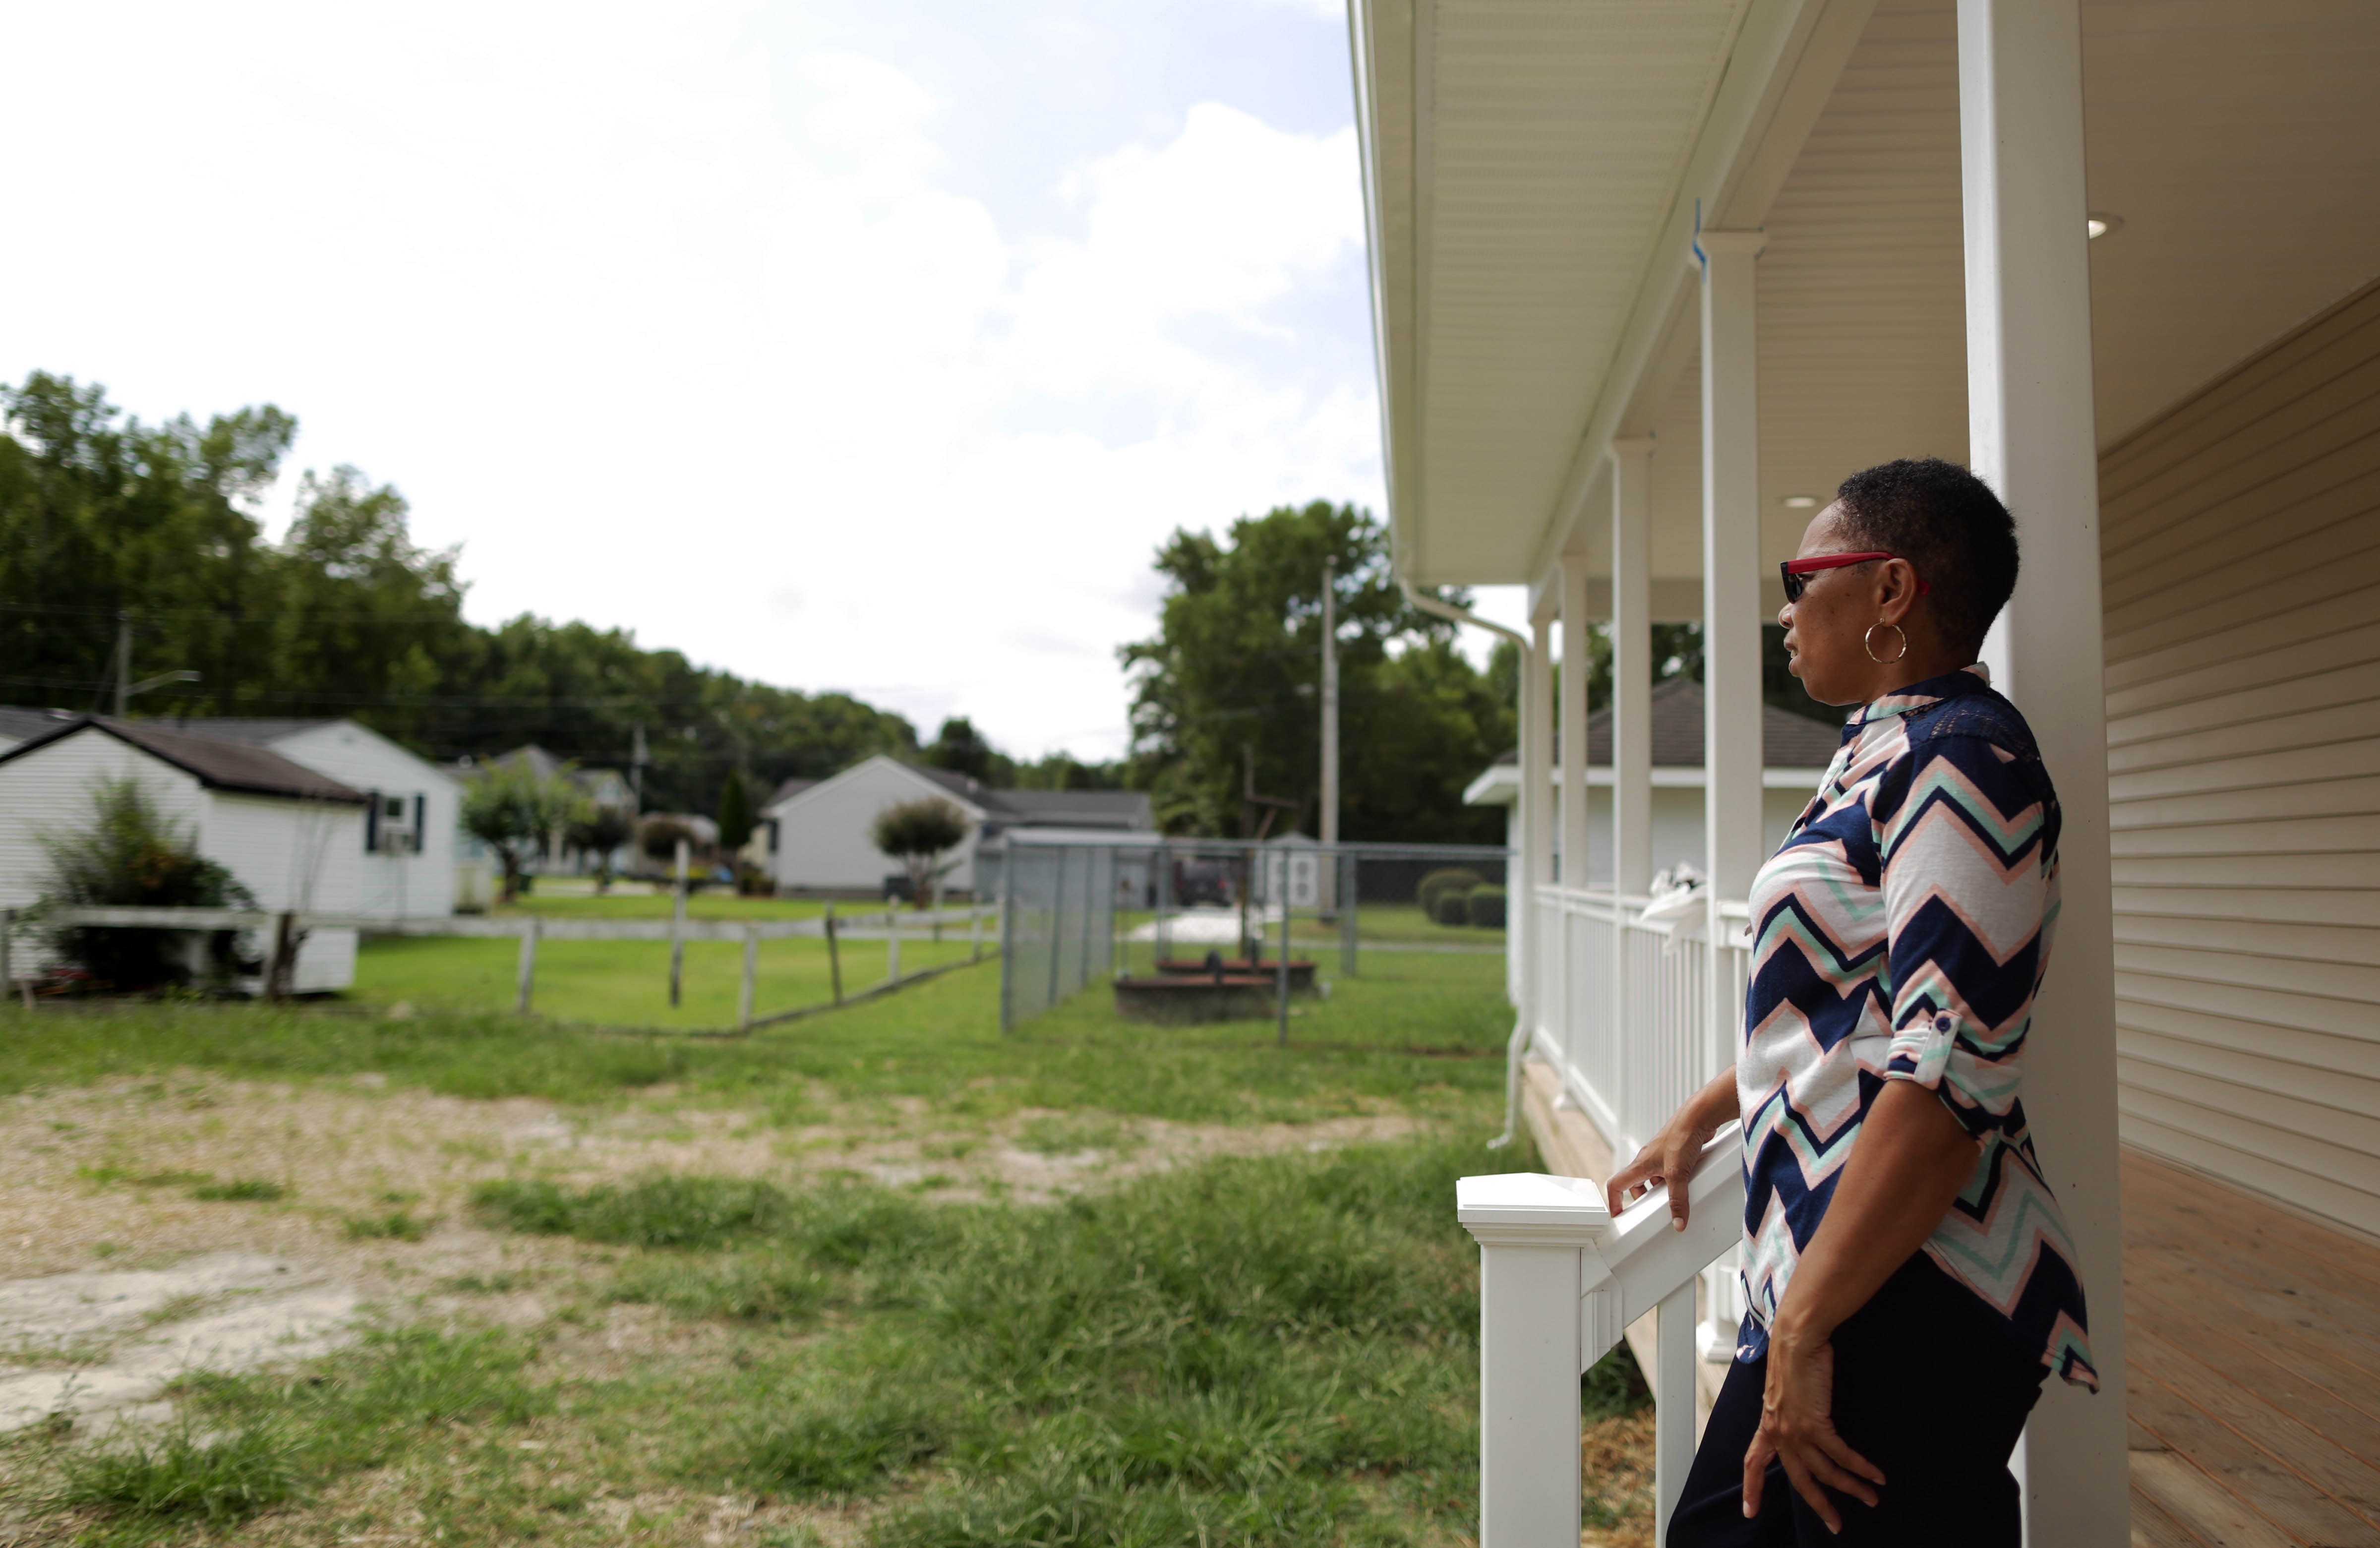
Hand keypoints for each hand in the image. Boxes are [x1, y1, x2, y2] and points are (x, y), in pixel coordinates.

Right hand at [1603, 1111, 1719, 1228]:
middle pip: (1635, 1184)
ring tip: (1672, 1198)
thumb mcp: (1678, 1174)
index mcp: (1639, 1165)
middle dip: (1642, 1199)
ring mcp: (1660, 1157)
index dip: (1614, 1201)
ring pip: (1653, 1179)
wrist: (1697, 1118)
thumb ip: (1678, 1200)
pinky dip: (1673, 1181)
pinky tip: (1687, 1184)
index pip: (1616, 1185)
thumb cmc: (1681, 1136)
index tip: (1618, 1215)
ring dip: (1660, 1190)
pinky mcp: (1673, 1154)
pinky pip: (1668, 1172)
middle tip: (1650, 1210)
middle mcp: (1647, 1160)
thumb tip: (1678, 1221)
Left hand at [1741, 1331, 1884, 1531]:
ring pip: (1825, 1472)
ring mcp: (1795, 1430)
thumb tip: (1799, 1420)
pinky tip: (1875, 1476)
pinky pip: (1841, 1455)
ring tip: (1871, 1499)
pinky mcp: (1814, 1424)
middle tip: (1835, 1524)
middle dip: (1819, 1505)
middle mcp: (1779, 1432)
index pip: (1754, 1462)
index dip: (1752, 1488)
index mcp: (1768, 1425)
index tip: (1750, 1511)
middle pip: (1799, 1480)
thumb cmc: (1793, 1358)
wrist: (1796, 1339)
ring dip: (1851, 1488)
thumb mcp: (1783, 1391)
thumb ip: (1788, 1411)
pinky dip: (1860, 1468)